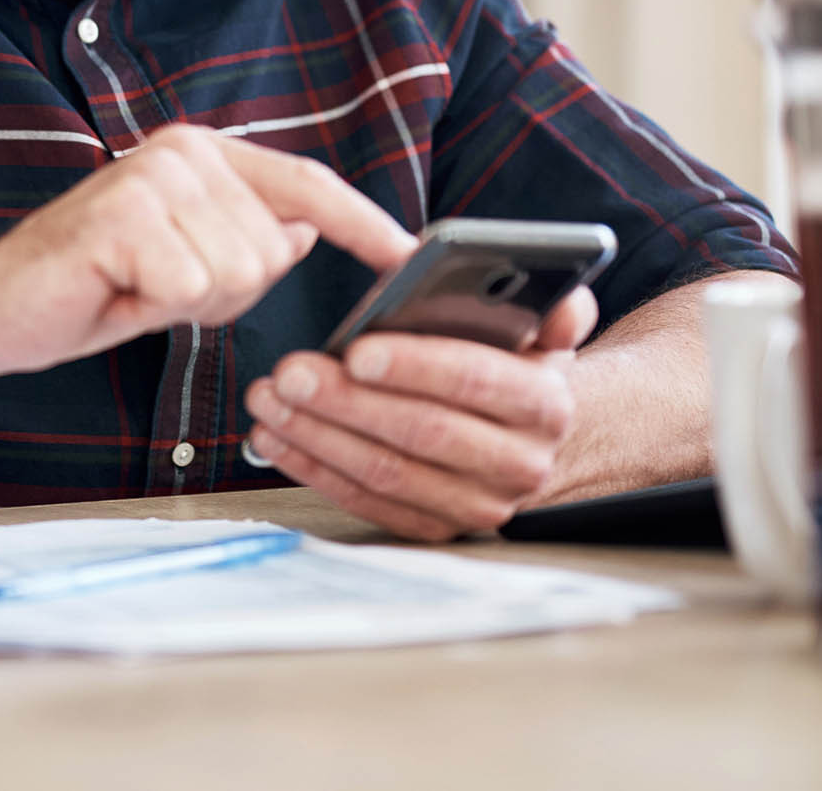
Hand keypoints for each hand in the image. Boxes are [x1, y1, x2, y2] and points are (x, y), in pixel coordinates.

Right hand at [0, 125, 416, 380]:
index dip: (363, 224)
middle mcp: (181, 150)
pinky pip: (191, 290)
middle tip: (157, 288)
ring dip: (189, 303)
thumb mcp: (186, 266)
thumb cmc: (90, 288)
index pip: (306, 183)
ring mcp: (151, 177)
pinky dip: (155, 310)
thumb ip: (246, 238)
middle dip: (226, 293)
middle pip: (273, 248)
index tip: (410, 257)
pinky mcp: (124, 217)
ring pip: (238, 273)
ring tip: (133, 288)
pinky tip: (113, 291)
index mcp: (201, 153)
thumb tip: (306, 230)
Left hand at [242, 287, 596, 540]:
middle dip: (348, 400)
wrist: (528, 438)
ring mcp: (476, 504)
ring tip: (270, 396)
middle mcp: (519, 464)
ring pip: (386, 471)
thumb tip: (547, 293)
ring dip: (317, 434)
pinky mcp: (434, 528)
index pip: (479, 381)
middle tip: (291, 371)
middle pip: (423, 432)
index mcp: (545, 404)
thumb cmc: (514, 368)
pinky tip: (276, 436)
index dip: (415, 365)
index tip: (357, 349)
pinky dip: (313, 467)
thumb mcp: (541, 331)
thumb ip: (550, 305)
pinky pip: (365, 501)